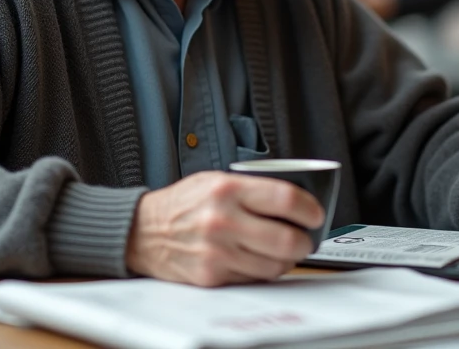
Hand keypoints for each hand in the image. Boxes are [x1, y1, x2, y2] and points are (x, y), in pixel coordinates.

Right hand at [124, 171, 324, 286]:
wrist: (143, 231)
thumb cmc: (183, 204)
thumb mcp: (217, 180)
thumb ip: (253, 188)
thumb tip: (295, 201)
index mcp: (227, 190)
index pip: (286, 199)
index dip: (309, 209)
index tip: (315, 213)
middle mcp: (223, 221)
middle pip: (287, 239)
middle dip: (305, 241)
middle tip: (306, 237)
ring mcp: (218, 252)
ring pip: (275, 264)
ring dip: (288, 259)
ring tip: (285, 250)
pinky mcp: (212, 276)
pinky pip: (254, 278)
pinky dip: (264, 270)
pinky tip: (260, 259)